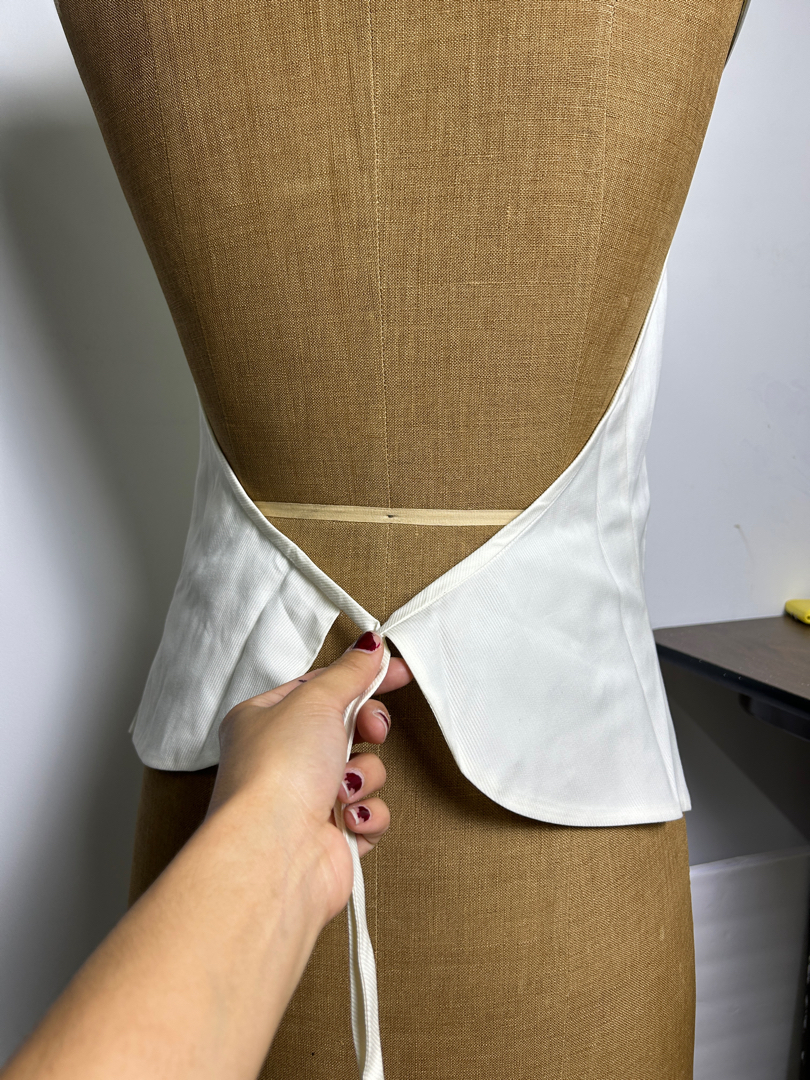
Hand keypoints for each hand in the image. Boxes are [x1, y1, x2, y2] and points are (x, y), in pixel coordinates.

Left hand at [206, 632, 412, 922]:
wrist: (276, 853)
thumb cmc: (278, 772)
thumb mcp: (316, 700)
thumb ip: (350, 672)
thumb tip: (370, 645)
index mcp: (265, 719)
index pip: (320, 686)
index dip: (360, 677)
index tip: (397, 671)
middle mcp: (283, 759)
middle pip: (348, 726)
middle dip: (367, 728)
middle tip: (370, 729)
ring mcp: (308, 799)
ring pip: (366, 770)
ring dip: (365, 775)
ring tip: (343, 789)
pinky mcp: (333, 836)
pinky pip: (371, 812)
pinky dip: (366, 814)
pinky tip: (348, 820)